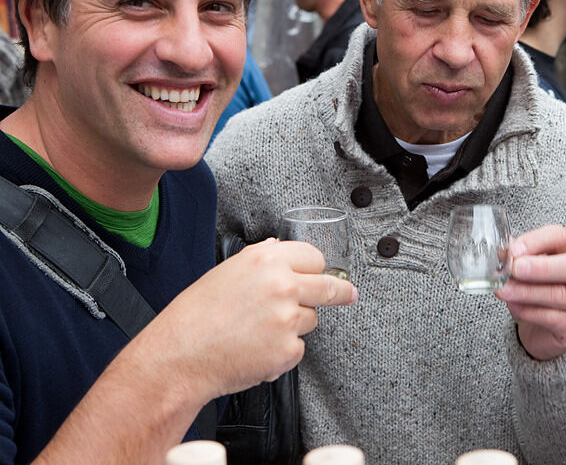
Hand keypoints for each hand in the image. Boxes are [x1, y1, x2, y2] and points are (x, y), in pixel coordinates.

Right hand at [137, 238, 356, 399]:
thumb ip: (260, 259)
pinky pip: (298, 347)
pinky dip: (283, 351)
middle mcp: (282, 285)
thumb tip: (279, 248)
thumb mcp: (226, 272)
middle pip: (330, 286)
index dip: (315, 268)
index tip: (323, 273)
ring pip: (311, 319)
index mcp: (266, 260)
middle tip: (348, 294)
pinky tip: (256, 348)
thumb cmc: (195, 316)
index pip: (314, 257)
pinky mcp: (288, 350)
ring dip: (294, 325)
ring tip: (258, 330)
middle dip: (341, 292)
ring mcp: (287, 319)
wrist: (179, 357)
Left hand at [494, 225, 565, 360]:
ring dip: (527, 292)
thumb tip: (502, 254)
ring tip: (505, 291)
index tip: (514, 251)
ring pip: (561, 294)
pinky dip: (530, 312)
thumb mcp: (527, 271)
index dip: (537, 241)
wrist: (542, 331)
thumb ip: (516, 260)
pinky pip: (555, 318)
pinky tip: (515, 307)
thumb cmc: (538, 294)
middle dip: (542, 267)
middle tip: (515, 269)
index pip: (561, 238)